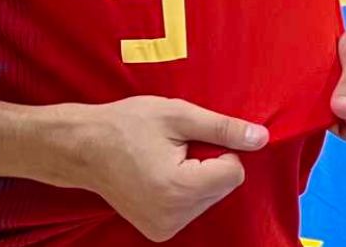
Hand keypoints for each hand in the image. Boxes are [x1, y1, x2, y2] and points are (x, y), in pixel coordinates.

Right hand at [70, 96, 269, 241]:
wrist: (83, 148)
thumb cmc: (126, 124)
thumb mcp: (177, 114)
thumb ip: (222, 128)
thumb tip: (262, 138)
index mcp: (179, 188)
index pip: (234, 172)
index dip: (218, 149)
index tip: (187, 140)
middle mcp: (174, 216)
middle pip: (223, 187)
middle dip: (207, 164)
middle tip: (172, 149)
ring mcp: (165, 228)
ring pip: (210, 198)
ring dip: (197, 178)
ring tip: (162, 161)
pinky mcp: (160, 232)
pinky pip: (193, 208)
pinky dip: (185, 191)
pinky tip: (158, 176)